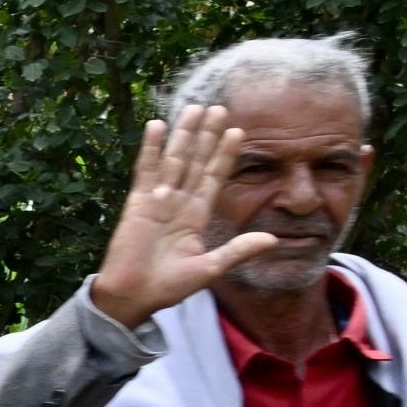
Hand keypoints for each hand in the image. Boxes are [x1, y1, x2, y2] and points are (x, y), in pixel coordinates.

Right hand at [88, 107, 279, 327]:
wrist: (133, 297)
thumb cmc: (167, 287)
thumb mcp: (209, 268)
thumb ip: (238, 250)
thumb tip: (273, 239)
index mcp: (195, 216)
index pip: (214, 177)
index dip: (226, 155)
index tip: (238, 131)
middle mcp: (178, 202)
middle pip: (196, 161)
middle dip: (208, 136)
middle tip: (220, 108)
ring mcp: (157, 200)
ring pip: (174, 159)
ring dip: (184, 134)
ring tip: (195, 109)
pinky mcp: (137, 203)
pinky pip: (146, 170)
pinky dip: (150, 148)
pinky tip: (157, 125)